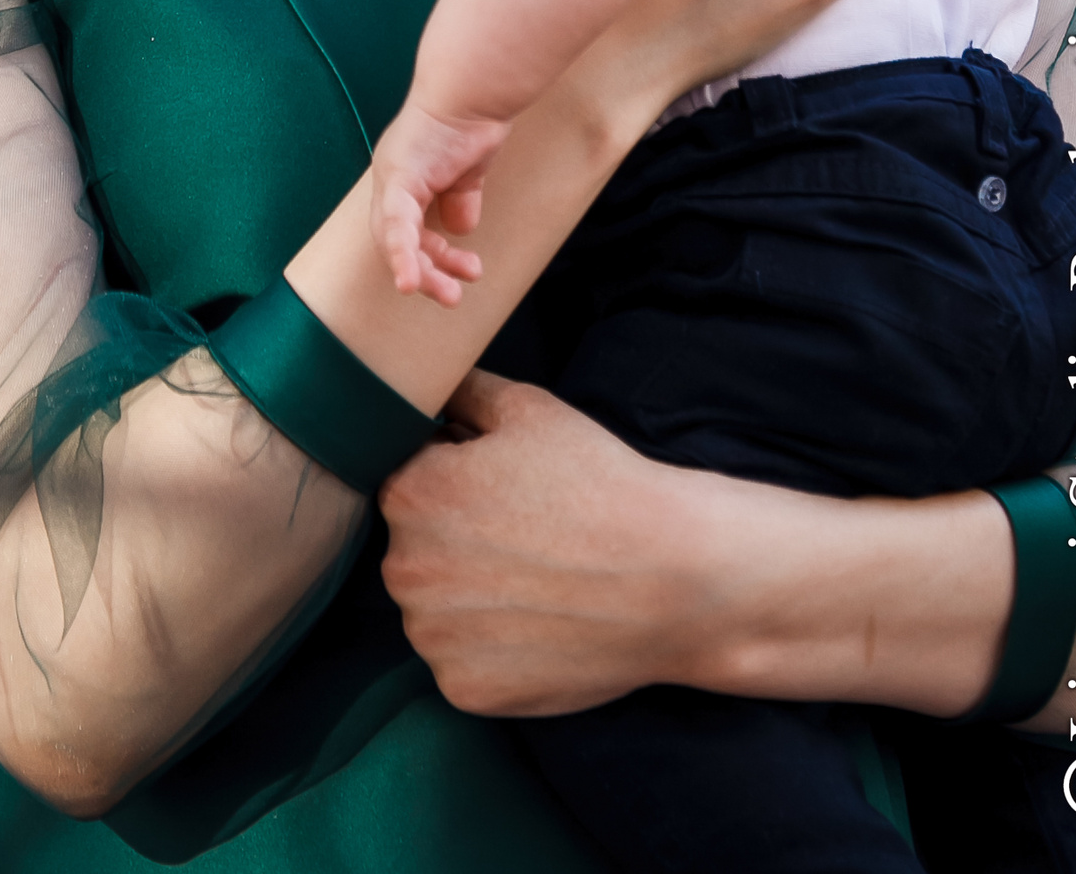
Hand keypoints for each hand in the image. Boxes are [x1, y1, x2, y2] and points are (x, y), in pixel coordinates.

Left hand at [371, 103, 505, 305]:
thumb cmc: (473, 119)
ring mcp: (390, 175)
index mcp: (405, 177)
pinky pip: (395, 223)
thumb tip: (462, 228)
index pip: (407, 229)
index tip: (457, 273)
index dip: (429, 255)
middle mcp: (390, 177)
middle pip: (396, 239)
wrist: (475, 89)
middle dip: (427, 271)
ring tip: (452, 294)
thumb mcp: (468, 170)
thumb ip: (461, 197)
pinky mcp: (398, 174)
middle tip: (454, 297)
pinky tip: (410, 282)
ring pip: (394, 238)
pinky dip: (401, 254)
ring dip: (423, 271)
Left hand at [381, 373, 720, 714]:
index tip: (503, 492)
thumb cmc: (598, 483)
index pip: (407, 483)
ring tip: (534, 582)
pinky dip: (489, 650)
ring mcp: (433, 638)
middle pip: (414, 550)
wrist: (671, 578)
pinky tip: (537, 626)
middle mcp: (405, 569)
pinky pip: (460, 663)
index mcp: (410, 494)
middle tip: (524, 538)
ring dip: (466, 599)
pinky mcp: (465, 690)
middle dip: (454, 541)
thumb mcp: (527, 408)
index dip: (456, 482)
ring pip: (433, 610)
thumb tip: (423, 384)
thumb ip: (459, 389)